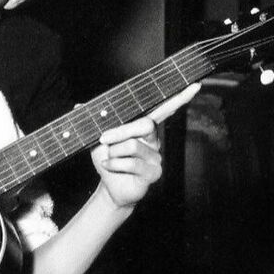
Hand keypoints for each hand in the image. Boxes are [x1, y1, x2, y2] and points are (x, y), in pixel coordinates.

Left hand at [90, 84, 200, 209]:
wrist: (109, 188)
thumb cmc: (108, 161)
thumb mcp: (97, 140)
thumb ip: (94, 122)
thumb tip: (79, 105)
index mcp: (144, 129)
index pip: (163, 110)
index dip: (179, 98)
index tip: (194, 85)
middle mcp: (154, 140)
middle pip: (144, 125)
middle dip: (119, 132)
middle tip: (103, 140)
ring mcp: (156, 157)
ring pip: (132, 145)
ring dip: (113, 153)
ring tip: (110, 159)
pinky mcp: (153, 173)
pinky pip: (131, 163)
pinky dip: (114, 165)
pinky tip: (110, 168)